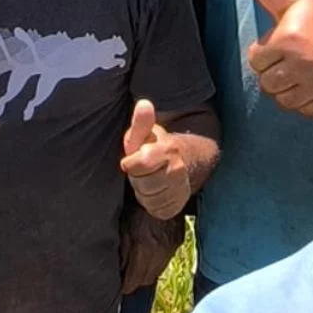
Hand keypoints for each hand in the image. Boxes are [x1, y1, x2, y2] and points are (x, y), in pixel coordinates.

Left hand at [118, 204, 185, 293]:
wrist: (162, 184)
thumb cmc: (135, 203)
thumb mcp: (121, 226)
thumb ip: (119, 251)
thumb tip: (116, 271)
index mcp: (142, 248)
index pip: (132, 282)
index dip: (122, 286)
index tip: (117, 284)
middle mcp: (159, 252)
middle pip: (145, 281)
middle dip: (134, 281)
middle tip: (124, 275)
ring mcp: (170, 247)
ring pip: (156, 272)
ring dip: (145, 272)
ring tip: (135, 264)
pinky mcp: (178, 240)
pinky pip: (166, 259)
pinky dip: (156, 260)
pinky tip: (148, 252)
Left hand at [120, 99, 191, 219]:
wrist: (181, 165)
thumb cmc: (152, 148)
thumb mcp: (143, 135)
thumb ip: (141, 122)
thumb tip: (143, 103)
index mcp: (168, 150)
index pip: (140, 163)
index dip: (132, 163)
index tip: (136, 158)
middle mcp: (178, 170)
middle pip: (143, 184)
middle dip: (138, 178)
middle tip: (143, 170)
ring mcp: (180, 190)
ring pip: (148, 199)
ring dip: (143, 191)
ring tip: (149, 179)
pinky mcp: (177, 206)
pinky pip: (155, 209)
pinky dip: (151, 203)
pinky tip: (155, 191)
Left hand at [247, 0, 312, 118]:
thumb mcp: (298, 2)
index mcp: (289, 39)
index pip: (256, 60)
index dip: (265, 53)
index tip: (279, 46)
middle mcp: (302, 64)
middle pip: (267, 83)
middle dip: (274, 72)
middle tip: (289, 61)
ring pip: (283, 99)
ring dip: (287, 88)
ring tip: (300, 72)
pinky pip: (303, 109)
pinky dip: (304, 100)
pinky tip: (312, 83)